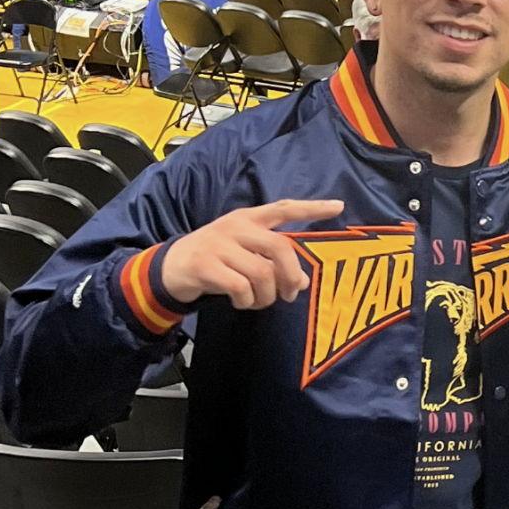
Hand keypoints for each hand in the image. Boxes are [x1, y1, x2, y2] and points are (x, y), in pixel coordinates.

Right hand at [160, 199, 343, 309]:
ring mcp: (220, 244)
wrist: (169, 267)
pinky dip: (247, 301)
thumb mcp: (245, 256)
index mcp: (248, 219)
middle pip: (280, 247)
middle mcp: (236, 227)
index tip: (338, 206)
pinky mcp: (206, 265)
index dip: (311, 208)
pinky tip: (242, 302)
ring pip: (262, 273)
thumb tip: (305, 281)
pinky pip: (241, 288)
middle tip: (291, 294)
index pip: (284, 209)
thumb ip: (274, 263)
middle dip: (291, 275)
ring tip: (260, 301)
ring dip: (267, 296)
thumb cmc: (216, 260)